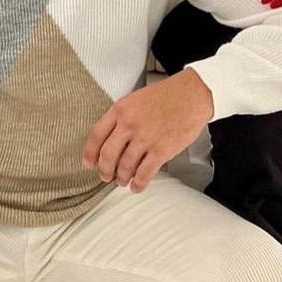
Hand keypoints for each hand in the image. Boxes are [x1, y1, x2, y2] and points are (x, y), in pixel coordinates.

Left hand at [82, 70, 213, 192]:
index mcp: (121, 109)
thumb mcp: (136, 99)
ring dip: (121, 178)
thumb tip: (111, 137)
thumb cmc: (168, 95)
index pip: (96, 135)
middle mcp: (130, 124)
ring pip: (124, 167)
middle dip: (104, 170)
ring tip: (122, 181)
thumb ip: (122, 116)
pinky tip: (137, 185)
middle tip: (105, 176)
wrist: (192, 95)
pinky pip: (144, 174)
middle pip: (108, 155)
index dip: (90, 153)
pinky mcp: (161, 150)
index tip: (88, 163)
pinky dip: (138, 183)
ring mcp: (145, 138)